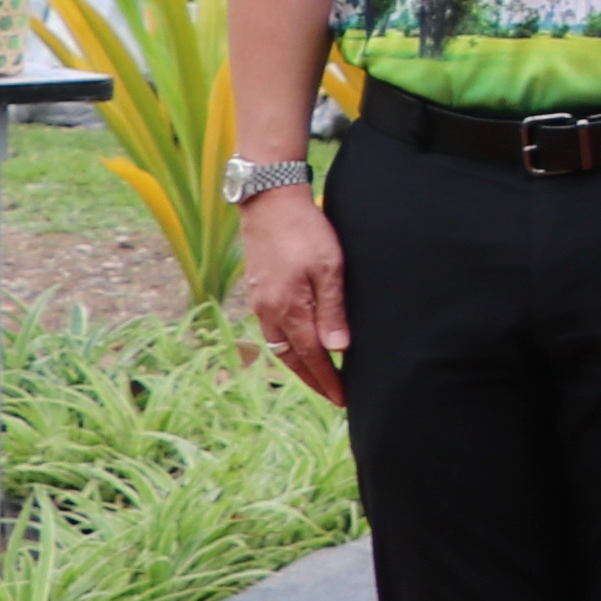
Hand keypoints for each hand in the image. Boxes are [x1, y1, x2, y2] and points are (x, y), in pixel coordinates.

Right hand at [237, 186, 346, 408]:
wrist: (270, 201)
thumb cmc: (306, 231)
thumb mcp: (329, 268)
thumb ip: (332, 310)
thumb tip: (337, 350)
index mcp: (289, 309)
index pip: (312, 356)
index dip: (327, 380)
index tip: (342, 398)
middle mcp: (269, 311)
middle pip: (291, 358)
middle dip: (312, 379)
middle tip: (333, 394)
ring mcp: (260, 301)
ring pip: (278, 345)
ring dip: (298, 364)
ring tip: (318, 376)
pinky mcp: (257, 290)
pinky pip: (271, 329)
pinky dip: (286, 344)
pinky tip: (297, 343)